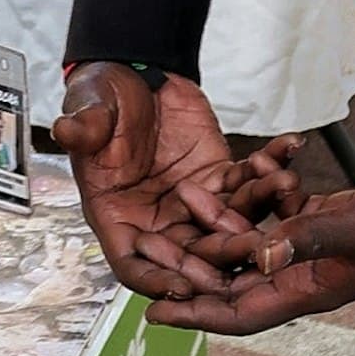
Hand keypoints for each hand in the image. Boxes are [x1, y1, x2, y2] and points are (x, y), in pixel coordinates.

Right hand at [53, 63, 300, 301]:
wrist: (135, 69)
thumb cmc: (103, 94)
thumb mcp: (89, 108)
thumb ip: (83, 126)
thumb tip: (65, 129)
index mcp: (117, 216)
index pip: (133, 263)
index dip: (157, 278)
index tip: (185, 286)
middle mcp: (157, 219)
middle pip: (191, 255)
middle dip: (225, 256)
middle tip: (256, 249)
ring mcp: (192, 203)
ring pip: (228, 224)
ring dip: (258, 211)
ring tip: (284, 187)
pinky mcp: (219, 178)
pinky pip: (248, 185)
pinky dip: (270, 172)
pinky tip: (290, 151)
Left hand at [152, 150, 354, 335]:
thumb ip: (308, 238)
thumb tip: (256, 257)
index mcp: (314, 291)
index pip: (241, 312)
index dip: (196, 314)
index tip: (151, 313)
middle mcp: (312, 275)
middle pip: (236, 278)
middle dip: (191, 266)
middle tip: (147, 246)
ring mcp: (322, 247)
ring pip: (255, 243)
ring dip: (220, 226)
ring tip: (182, 199)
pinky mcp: (332, 218)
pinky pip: (282, 215)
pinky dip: (260, 199)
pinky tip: (243, 173)